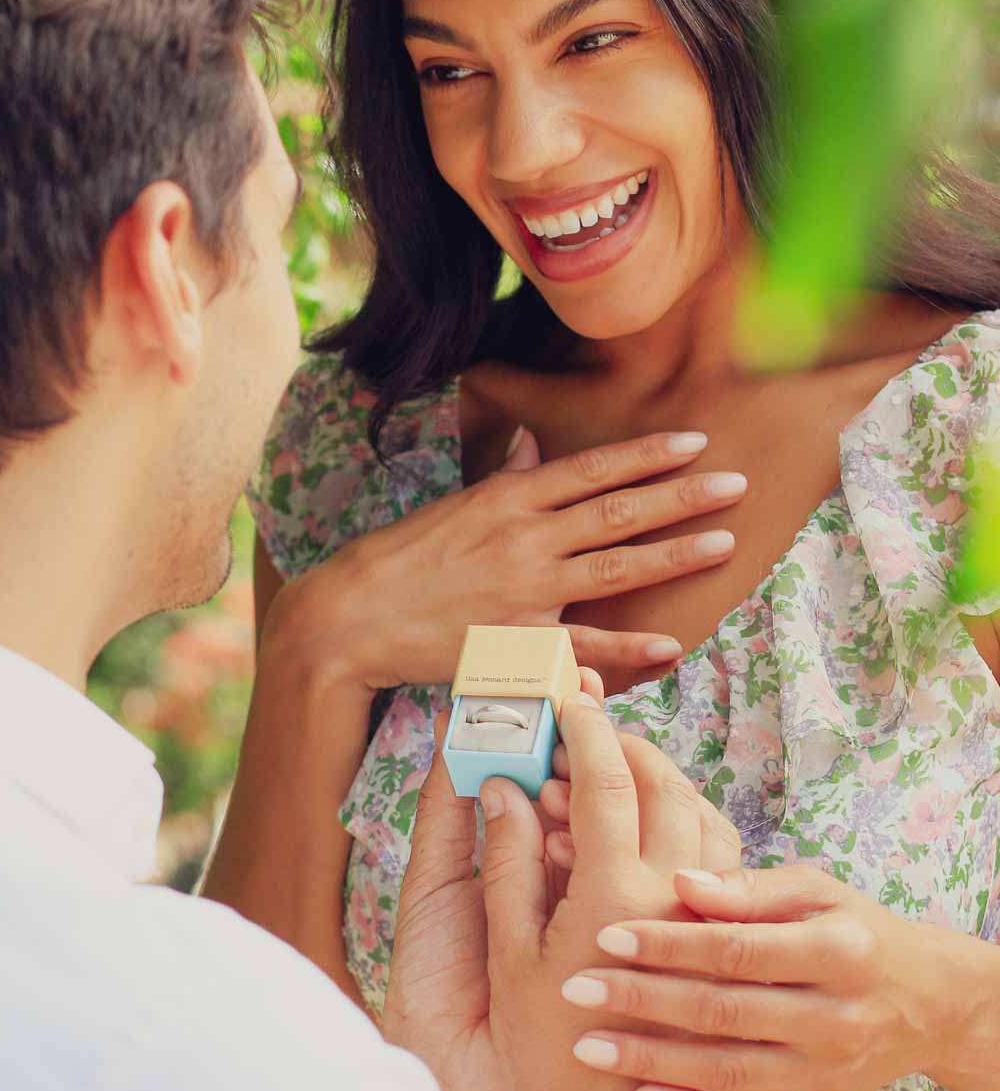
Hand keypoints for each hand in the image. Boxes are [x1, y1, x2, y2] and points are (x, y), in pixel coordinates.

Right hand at [268, 429, 744, 691]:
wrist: (355, 614)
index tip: (694, 444)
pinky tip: (671, 643)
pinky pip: (583, 645)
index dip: (647, 456)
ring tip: (723, 543)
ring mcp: (524, 591)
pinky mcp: (516, 642)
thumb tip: (531, 443)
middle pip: (617, 512)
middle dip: (681, 497)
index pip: (592, 470)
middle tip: (734, 484)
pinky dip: (628, 646)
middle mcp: (524, 538)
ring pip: (614, 568)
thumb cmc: (401, 556)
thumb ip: (502, 475)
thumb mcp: (453, 504)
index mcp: (508, 498)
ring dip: (673, 555)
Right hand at [383, 668, 725, 1090]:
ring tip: (620, 766)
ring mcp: (701, 916)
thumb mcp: (508, 952)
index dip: (586, 728)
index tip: (571, 697)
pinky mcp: (716, 938)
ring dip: (661, 775)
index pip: (606, 779)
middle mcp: (669, 893)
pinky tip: (656, 826)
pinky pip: (718, 853)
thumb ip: (507, 860)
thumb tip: (503, 786)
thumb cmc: (546, 1047)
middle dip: (626, 739)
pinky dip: (688, 818)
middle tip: (592, 724)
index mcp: (612, 891)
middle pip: (663, 781)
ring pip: (700, 812)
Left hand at [562, 864, 955, 1090]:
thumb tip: (681, 881)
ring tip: (587, 1046)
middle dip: (642, 1001)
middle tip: (575, 989)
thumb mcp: (814, 890)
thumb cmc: (850, 927)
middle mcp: (834, 1018)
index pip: (737, 948)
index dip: (669, 943)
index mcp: (838, 951)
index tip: (607, 933)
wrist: (922, 1002)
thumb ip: (748, 888)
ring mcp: (824, 1071)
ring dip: (650, 1060)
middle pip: (723, 1012)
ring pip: (726, 1071)